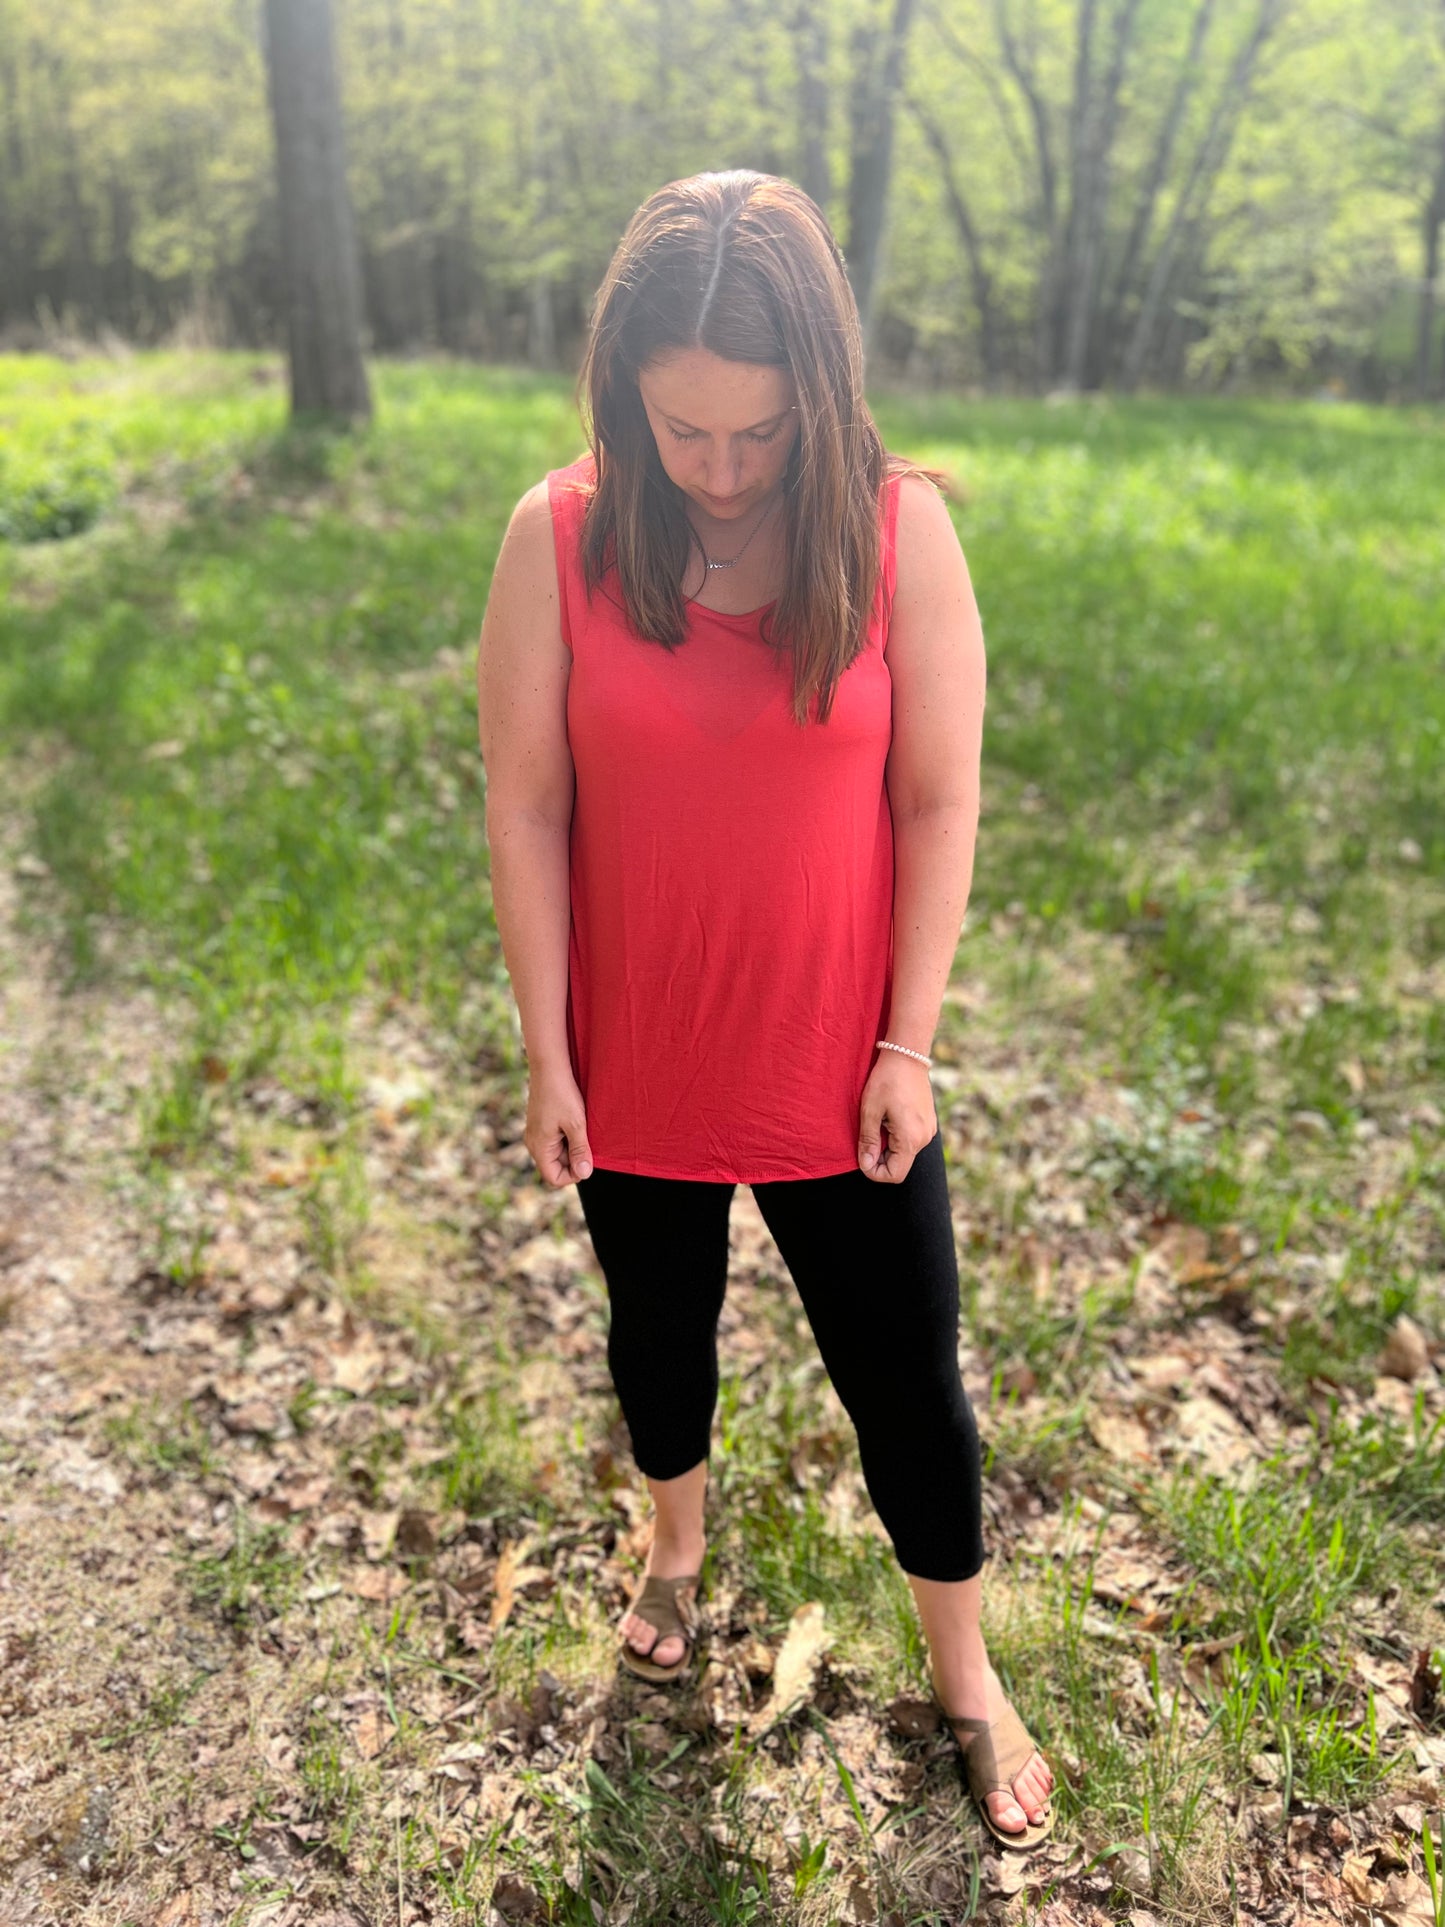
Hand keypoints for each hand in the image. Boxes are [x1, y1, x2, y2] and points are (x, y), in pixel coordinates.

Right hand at [525, 1065, 593, 1187]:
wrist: (549, 1066)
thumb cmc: (562, 1093)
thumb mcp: (576, 1124)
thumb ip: (580, 1150)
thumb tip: (584, 1174)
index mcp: (538, 1147)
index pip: (554, 1178)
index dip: (574, 1175)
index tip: (588, 1158)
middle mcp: (534, 1143)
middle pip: (556, 1167)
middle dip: (575, 1159)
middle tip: (588, 1139)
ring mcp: (536, 1134)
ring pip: (558, 1153)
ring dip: (573, 1146)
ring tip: (582, 1128)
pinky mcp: (541, 1124)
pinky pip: (556, 1141)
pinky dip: (568, 1136)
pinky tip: (576, 1121)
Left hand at [858, 1053, 936, 1183]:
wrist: (907, 1055)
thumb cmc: (886, 1080)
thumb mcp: (870, 1110)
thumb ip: (868, 1141)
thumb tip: (866, 1165)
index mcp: (911, 1139)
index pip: (894, 1175)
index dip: (875, 1172)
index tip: (863, 1157)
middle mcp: (924, 1138)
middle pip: (900, 1165)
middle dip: (880, 1159)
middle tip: (866, 1137)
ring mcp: (929, 1130)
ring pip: (905, 1153)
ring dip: (888, 1146)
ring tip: (878, 1123)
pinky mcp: (929, 1122)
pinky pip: (911, 1140)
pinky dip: (897, 1137)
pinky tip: (888, 1117)